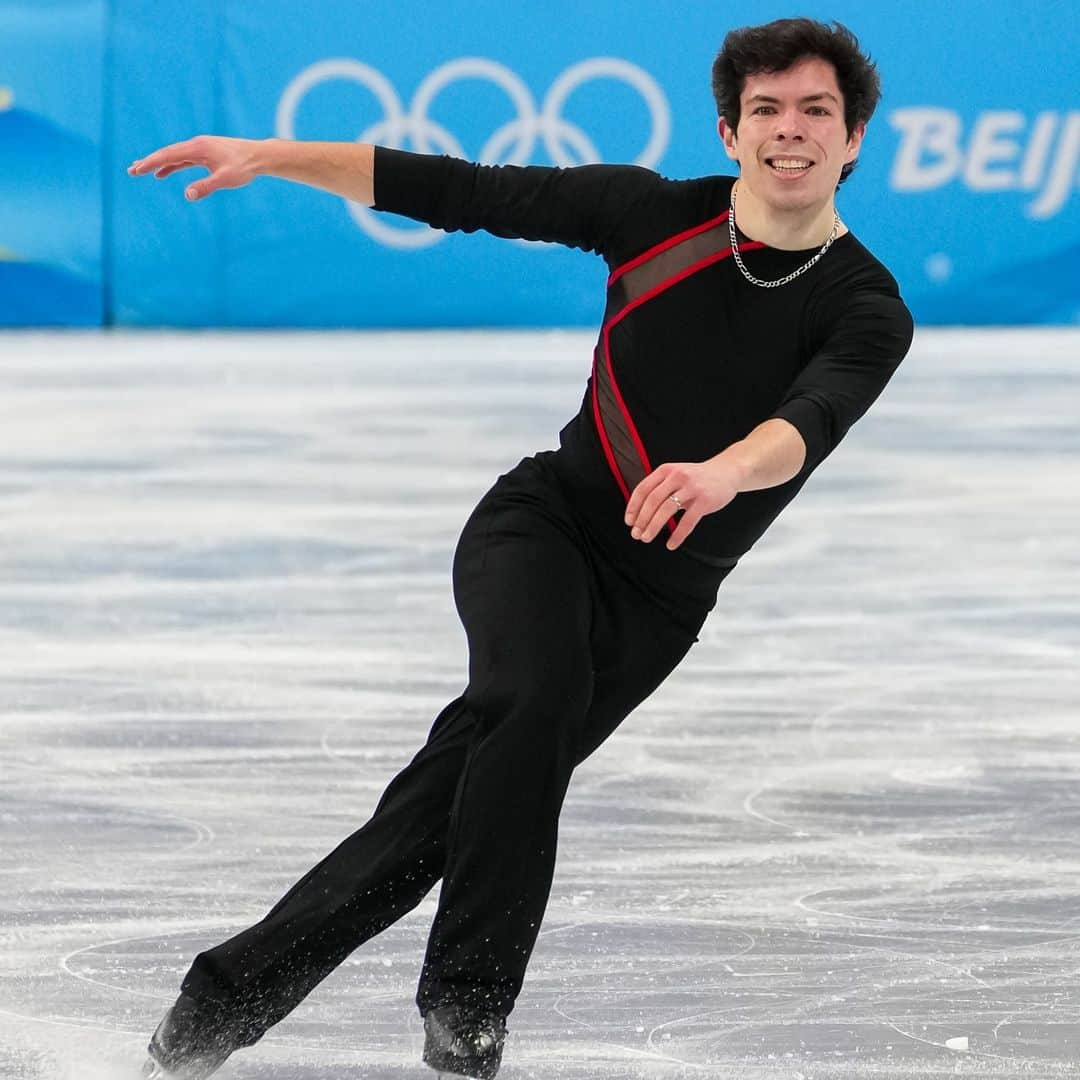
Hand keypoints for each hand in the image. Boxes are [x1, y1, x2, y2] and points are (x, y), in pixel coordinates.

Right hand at [127, 135, 260, 200]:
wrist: (258, 156)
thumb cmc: (243, 167)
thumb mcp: (225, 179)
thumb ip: (206, 187)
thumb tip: (187, 195)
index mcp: (197, 148)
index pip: (168, 155)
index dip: (151, 162)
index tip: (137, 169)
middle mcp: (196, 145)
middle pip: (167, 153)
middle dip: (149, 162)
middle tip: (131, 171)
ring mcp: (200, 149)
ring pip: (174, 156)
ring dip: (158, 163)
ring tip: (141, 171)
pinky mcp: (205, 154)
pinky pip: (184, 159)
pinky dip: (172, 165)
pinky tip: (163, 173)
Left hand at [624, 459, 741, 550]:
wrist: (727, 471)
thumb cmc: (697, 477)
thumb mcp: (676, 474)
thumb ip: (660, 487)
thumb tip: (639, 511)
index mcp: (666, 470)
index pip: (643, 489)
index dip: (633, 507)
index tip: (629, 521)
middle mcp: (677, 476)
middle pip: (652, 500)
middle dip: (641, 520)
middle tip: (636, 534)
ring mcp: (691, 488)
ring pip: (666, 510)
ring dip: (653, 527)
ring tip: (647, 538)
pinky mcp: (705, 500)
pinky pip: (687, 521)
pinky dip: (677, 535)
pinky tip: (671, 544)